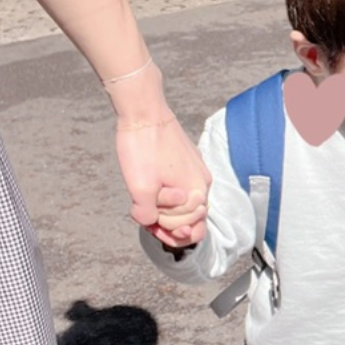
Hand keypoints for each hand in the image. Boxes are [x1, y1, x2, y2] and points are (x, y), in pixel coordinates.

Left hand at [115, 115, 210, 246]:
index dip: (167, 231)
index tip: (151, 223)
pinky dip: (165, 193)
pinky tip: (150, 186)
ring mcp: (196, 171)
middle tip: (145, 206)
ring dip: (164, 207)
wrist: (143, 112)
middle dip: (165, 219)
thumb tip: (150, 222)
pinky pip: (180, 187)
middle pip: (188, 218)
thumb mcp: (140, 190)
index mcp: (198, 191)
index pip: (191, 230)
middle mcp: (203, 183)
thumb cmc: (143, 148)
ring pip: (183, 203)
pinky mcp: (187, 162)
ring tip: (145, 196)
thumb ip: (148, 216)